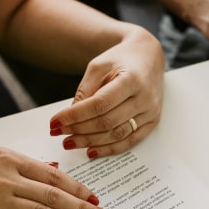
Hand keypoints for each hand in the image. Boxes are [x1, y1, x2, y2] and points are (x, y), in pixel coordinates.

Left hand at [48, 27, 164, 157]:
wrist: (147, 57)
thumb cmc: (121, 59)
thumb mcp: (98, 66)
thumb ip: (85, 90)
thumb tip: (71, 118)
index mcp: (132, 79)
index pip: (99, 104)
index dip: (75, 116)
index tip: (55, 122)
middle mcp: (144, 98)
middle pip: (107, 122)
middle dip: (79, 130)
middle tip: (59, 133)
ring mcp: (150, 112)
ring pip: (117, 135)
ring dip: (91, 142)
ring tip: (70, 142)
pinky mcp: (152, 121)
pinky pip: (130, 141)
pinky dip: (109, 149)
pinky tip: (91, 151)